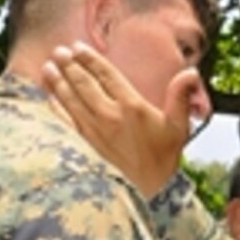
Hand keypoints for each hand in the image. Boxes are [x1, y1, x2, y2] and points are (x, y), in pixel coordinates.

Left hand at [41, 41, 209, 197]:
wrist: (148, 192)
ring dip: (57, 81)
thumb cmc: (164, 160)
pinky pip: (64, 120)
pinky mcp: (84, 144)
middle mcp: (109, 115)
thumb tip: (191, 73)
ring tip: (49, 67)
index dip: (90, 59)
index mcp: (131, 107)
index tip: (77, 47)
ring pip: (69, 99)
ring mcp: (93, 130)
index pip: (106, 75)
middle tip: (58, 52)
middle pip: (83, 83)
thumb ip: (180, 97)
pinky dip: (55, 106)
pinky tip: (49, 97)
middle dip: (68, 65)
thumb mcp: (179, 127)